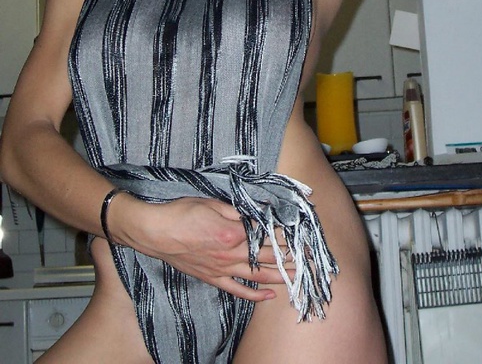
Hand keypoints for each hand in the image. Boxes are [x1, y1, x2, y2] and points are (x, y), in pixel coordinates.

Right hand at [121, 196, 292, 301]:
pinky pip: (237, 289)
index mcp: (232, 231)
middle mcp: (230, 253)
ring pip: (257, 275)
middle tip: (309, 257)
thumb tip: (259, 210)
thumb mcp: (212, 203)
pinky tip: (270, 295)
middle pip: (267, 256)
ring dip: (280, 276)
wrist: (155, 231)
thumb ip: (238, 209)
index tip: (301, 232)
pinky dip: (254, 294)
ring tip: (299, 276)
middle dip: (289, 256)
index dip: (284, 233)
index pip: (266, 233)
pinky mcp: (212, 278)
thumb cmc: (181, 213)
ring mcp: (221, 268)